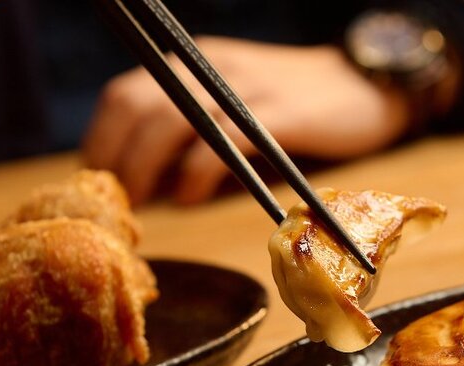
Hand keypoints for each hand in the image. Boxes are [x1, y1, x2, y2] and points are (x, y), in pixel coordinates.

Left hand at [82, 36, 411, 204]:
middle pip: (135, 105)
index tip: (98, 183)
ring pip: (169, 121)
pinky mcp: (277, 115)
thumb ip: (196, 130)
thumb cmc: (298, 107)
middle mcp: (210, 69)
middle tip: (115, 202)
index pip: (125, 94)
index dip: (101, 140)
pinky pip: (220, 143)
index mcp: (196, 64)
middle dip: (114, 157)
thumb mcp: (237, 104)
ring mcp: (243, 90)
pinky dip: (195, 175)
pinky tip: (189, 199)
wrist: (365, 87)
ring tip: (142, 204)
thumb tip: (153, 179)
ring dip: (144, 168)